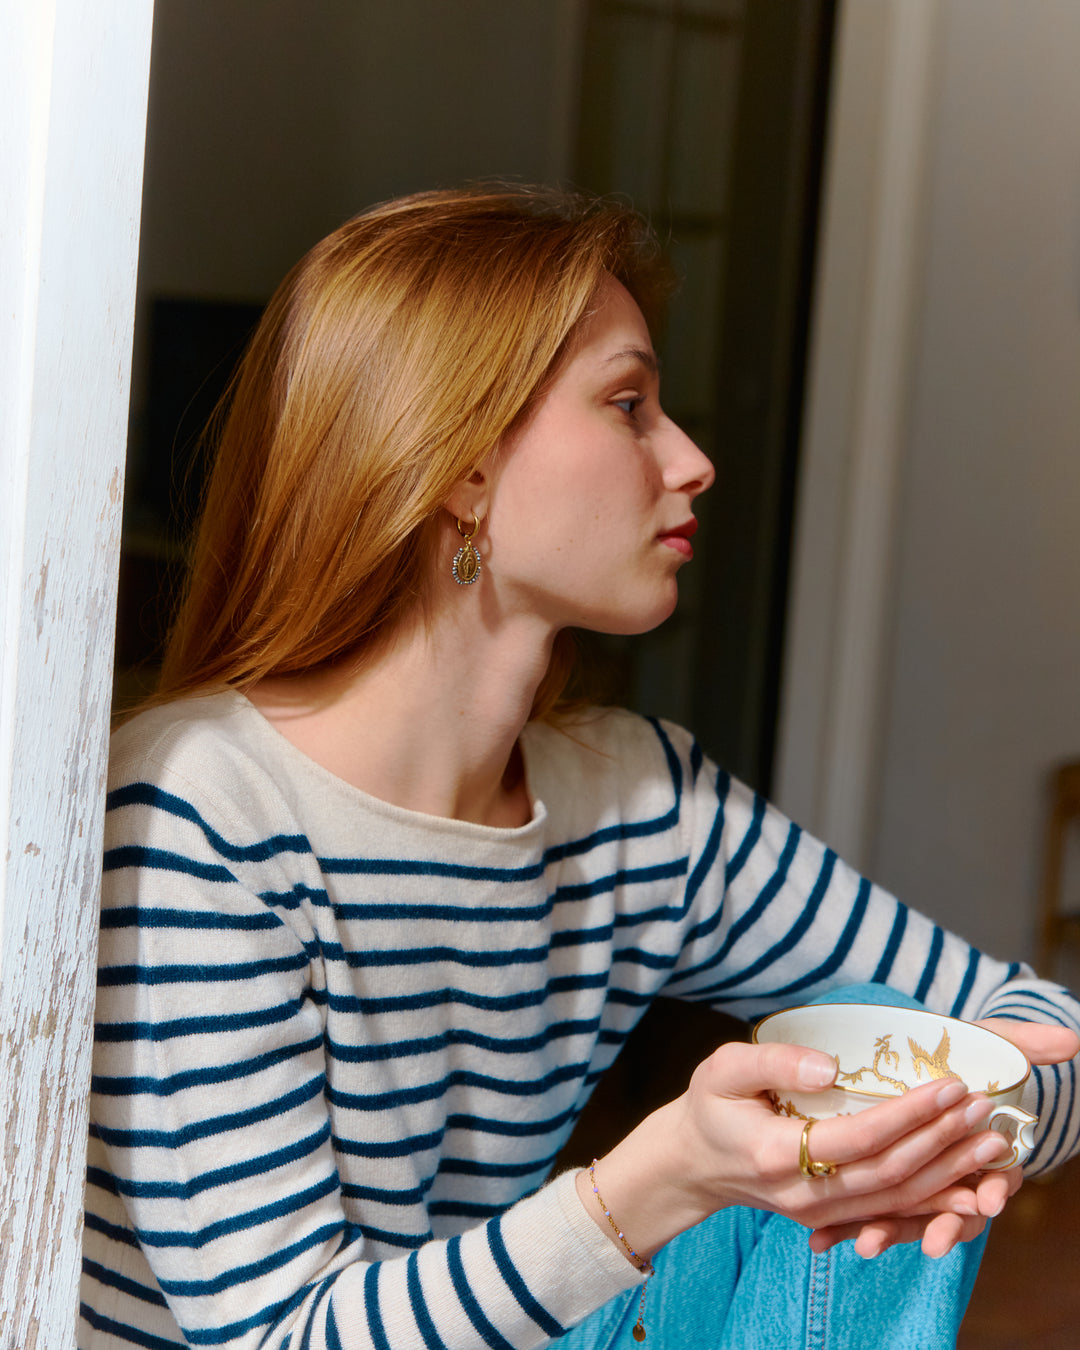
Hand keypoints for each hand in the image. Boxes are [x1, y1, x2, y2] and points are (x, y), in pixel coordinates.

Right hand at [577, 1040, 1010, 1263]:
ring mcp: (819, 1213)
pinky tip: (968, 1187)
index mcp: (777, 1154)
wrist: (693, 1163)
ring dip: (947, 1171)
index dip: (908, 1113)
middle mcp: (804, 1194)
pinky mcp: (831, 1218)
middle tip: (980, 1106)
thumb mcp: (723, 1068)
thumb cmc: (709, 1106)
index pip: (858, 1137)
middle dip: (941, 1140)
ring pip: (896, 1198)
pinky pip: (890, 1212)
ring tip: (987, 1141)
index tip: (948, 1084)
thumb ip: (774, 1061)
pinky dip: (933, 1201)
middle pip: (888, 1172)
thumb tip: (831, 1065)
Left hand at [811, 1017, 1079, 1255]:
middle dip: (945, 1225)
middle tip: (934, 1243)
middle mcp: (954, 1172)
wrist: (915, 1062)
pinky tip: (820, 1241)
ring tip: (867, 1245)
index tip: (989, 1200)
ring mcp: (917, 1182)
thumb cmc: (956, 1052)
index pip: (999, 1177)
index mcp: (984, 1146)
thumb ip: (1024, 1042)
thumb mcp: (985, 1040)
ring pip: (910, 1216)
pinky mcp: (879, 1185)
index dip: (996, 1188)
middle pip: (955, 1208)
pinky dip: (845, 1227)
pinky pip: (865, 1213)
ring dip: (891, 1232)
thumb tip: (1073, 1041)